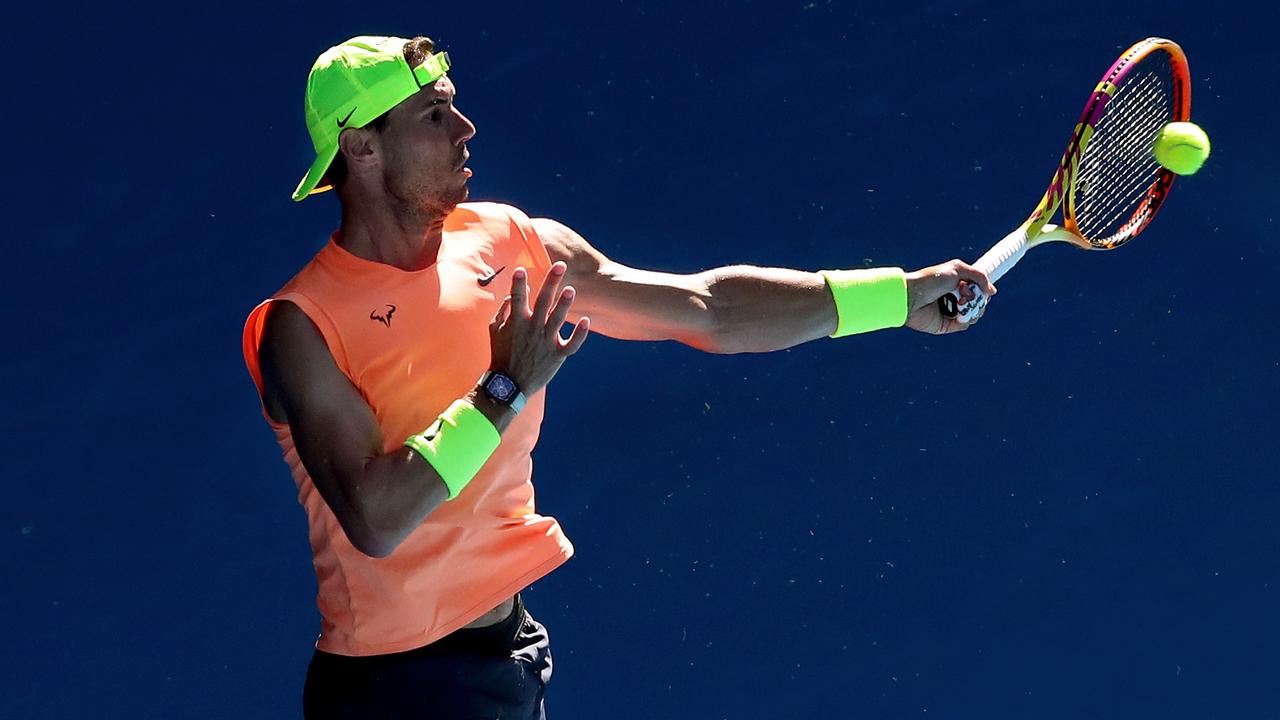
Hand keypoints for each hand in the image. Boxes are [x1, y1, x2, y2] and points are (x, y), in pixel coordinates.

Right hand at [488, 262, 590, 394]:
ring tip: (571, 289)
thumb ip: (503, 311)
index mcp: (517, 321)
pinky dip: (580, 334)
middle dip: (551, 281)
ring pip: (558, 318)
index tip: (520, 269)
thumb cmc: (501, 355)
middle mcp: (532, 328)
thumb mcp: (495, 331)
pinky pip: (572, 344)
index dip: (518, 282)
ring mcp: (546, 341)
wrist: (509, 384)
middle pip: (543, 300)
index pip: (517, 296)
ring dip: (564, 303)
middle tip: (560, 265)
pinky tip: (586, 321)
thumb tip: (511, 295)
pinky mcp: (558, 355)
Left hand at [903, 259, 996, 334]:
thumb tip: (992, 291)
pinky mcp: (947, 325)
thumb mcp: (957, 269)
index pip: (979, 289)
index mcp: (957, 284)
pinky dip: (965, 319)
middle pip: (979, 302)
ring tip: (962, 303)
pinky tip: (959, 313)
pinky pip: (965, 324)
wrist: (911, 297)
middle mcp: (955, 298)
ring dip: (973, 309)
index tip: (984, 289)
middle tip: (967, 295)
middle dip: (978, 299)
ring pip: (975, 314)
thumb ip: (979, 276)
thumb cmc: (931, 280)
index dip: (983, 289)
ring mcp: (951, 312)